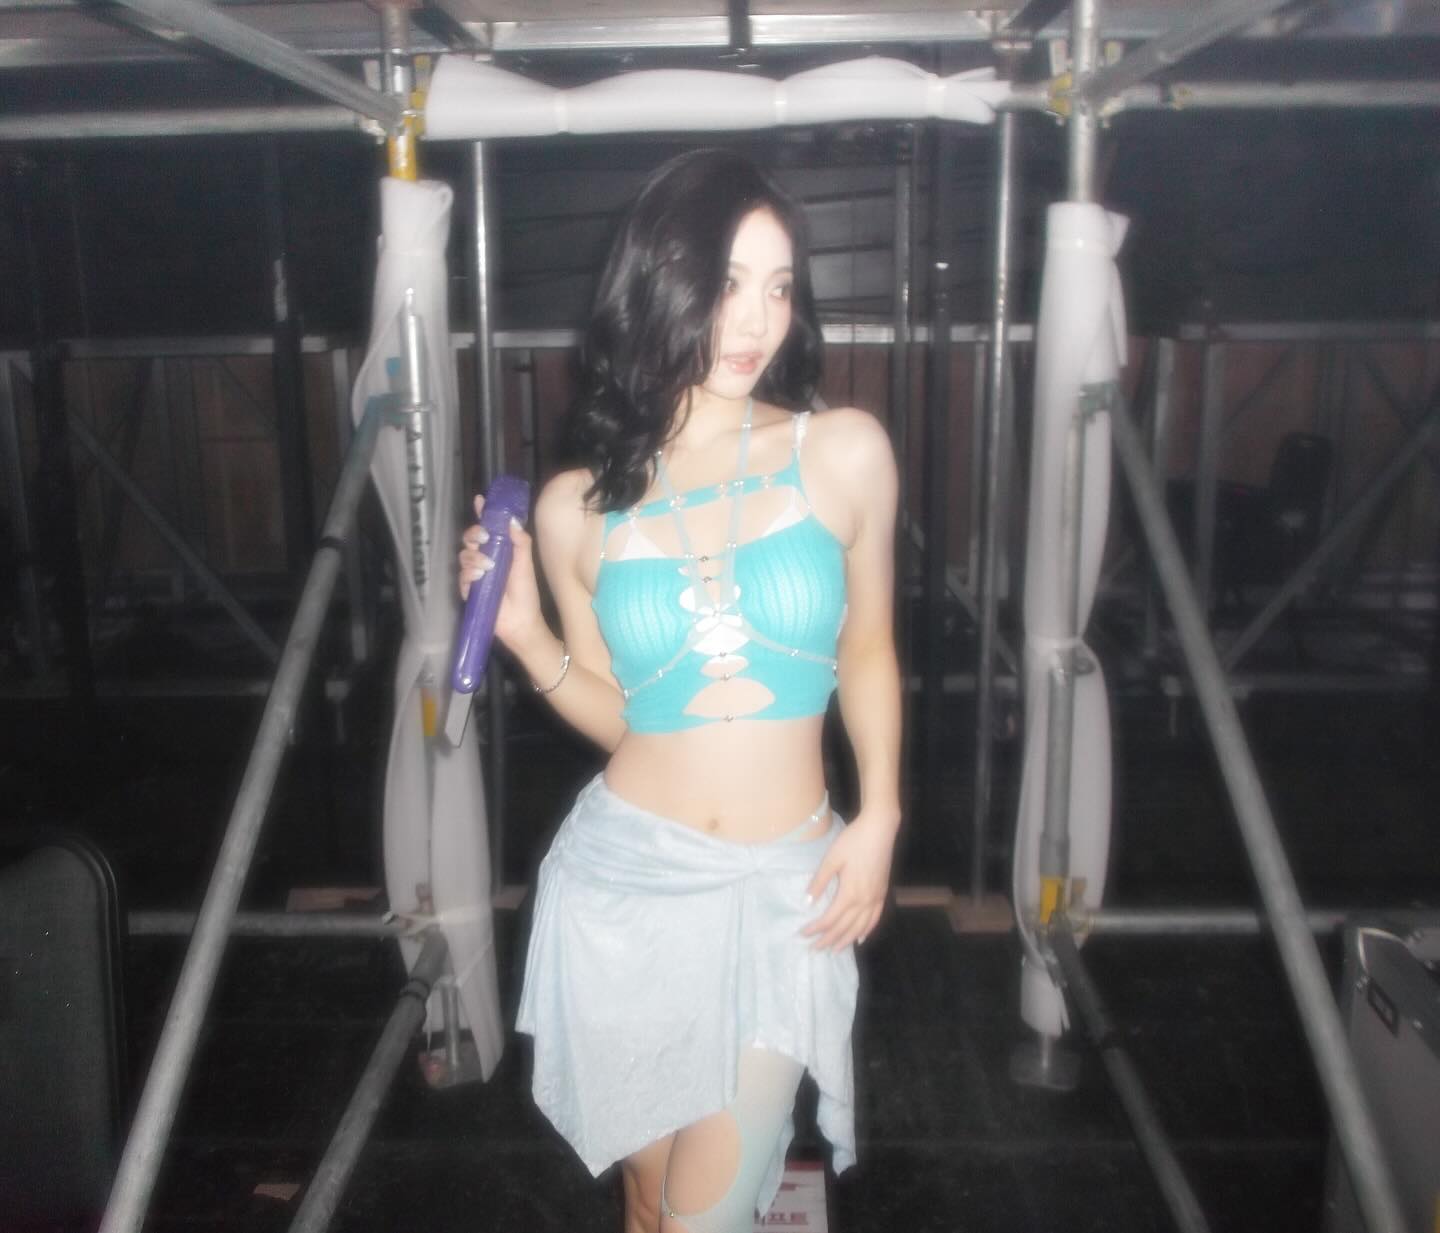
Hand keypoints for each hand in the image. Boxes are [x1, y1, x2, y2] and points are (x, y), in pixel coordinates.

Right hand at [457, 494, 543, 650]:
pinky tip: (480, 576)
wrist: (521, 621)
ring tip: (489, 567)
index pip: (489, 527)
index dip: (483, 513)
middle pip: (470, 538)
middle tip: (485, 537)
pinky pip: (462, 575)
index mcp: (500, 550)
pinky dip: (470, 573)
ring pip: (464, 555)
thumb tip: (512, 520)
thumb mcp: (526, 564)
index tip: (481, 500)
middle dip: (474, 534)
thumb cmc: (526, 593)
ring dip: (474, 557)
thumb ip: (520, 542)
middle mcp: (486, 558)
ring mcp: (476, 573)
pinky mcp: (469, 589)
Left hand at [800, 808, 898, 951]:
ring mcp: (876, 899)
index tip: (803, 934)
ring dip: (846, 940)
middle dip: (828, 940)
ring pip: (860, 928)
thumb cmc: (853, 842)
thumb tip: (807, 902)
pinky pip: (875, 919)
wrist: (879, 830)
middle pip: (844, 928)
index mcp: (850, 894)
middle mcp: (865, 901)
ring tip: (834, 950)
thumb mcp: (831, 859)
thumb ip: (819, 882)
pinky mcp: (882, 893)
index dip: (816, 929)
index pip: (829, 920)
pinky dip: (867, 931)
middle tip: (814, 949)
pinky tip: (860, 938)